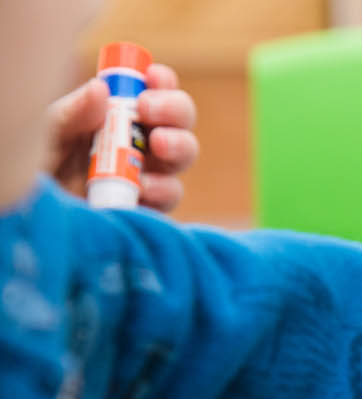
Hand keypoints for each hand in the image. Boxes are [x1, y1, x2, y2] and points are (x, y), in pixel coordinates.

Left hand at [45, 64, 198, 211]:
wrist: (36, 213)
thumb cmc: (38, 168)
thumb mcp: (47, 134)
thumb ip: (72, 112)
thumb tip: (100, 88)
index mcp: (114, 116)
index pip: (151, 91)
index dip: (162, 82)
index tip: (154, 78)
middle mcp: (137, 142)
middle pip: (178, 120)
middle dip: (175, 109)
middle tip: (149, 111)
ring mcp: (146, 175)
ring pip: (182, 155)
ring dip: (179, 146)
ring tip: (159, 146)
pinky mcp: (148, 207)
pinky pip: (171, 196)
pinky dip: (164, 189)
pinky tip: (144, 188)